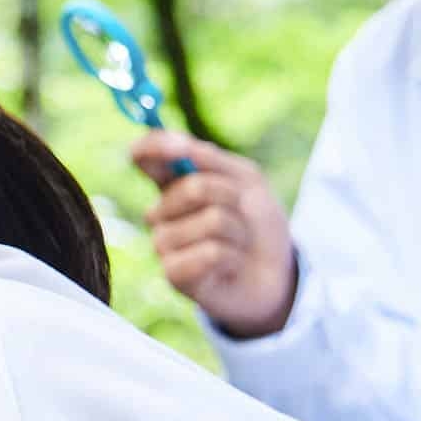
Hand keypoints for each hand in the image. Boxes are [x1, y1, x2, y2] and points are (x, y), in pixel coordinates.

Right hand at [134, 132, 298, 339]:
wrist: (276, 275)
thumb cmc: (257, 224)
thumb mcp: (246, 179)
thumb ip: (209, 159)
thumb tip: (178, 145)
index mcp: (174, 183)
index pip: (144, 157)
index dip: (153, 146)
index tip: (179, 147)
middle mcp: (161, 213)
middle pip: (192, 187)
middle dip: (232, 197)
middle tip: (241, 214)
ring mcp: (163, 245)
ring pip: (210, 221)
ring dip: (239, 231)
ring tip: (238, 245)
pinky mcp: (172, 275)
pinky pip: (210, 252)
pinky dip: (234, 256)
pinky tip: (231, 266)